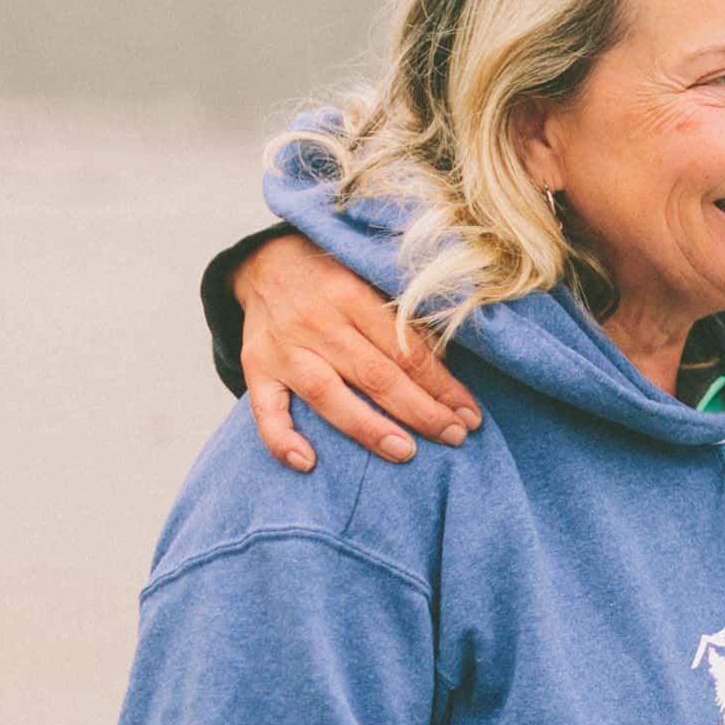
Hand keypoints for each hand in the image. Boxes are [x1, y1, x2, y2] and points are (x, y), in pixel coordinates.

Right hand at [235, 234, 482, 470]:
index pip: (406, 350)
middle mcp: (317, 322)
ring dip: (368, 428)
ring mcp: (283, 348)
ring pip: (327, 394)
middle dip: (420, 411)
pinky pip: (264, 410)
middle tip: (454, 436)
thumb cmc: (334, 276)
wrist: (265, 260)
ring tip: (405, 453)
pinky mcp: (254, 367)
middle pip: (375, 375)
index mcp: (353, 295)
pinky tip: (307, 464)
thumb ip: (401, 318)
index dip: (442, 386)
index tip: (469, 415)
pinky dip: (282, 439)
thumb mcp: (370, 280)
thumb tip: (446, 367)